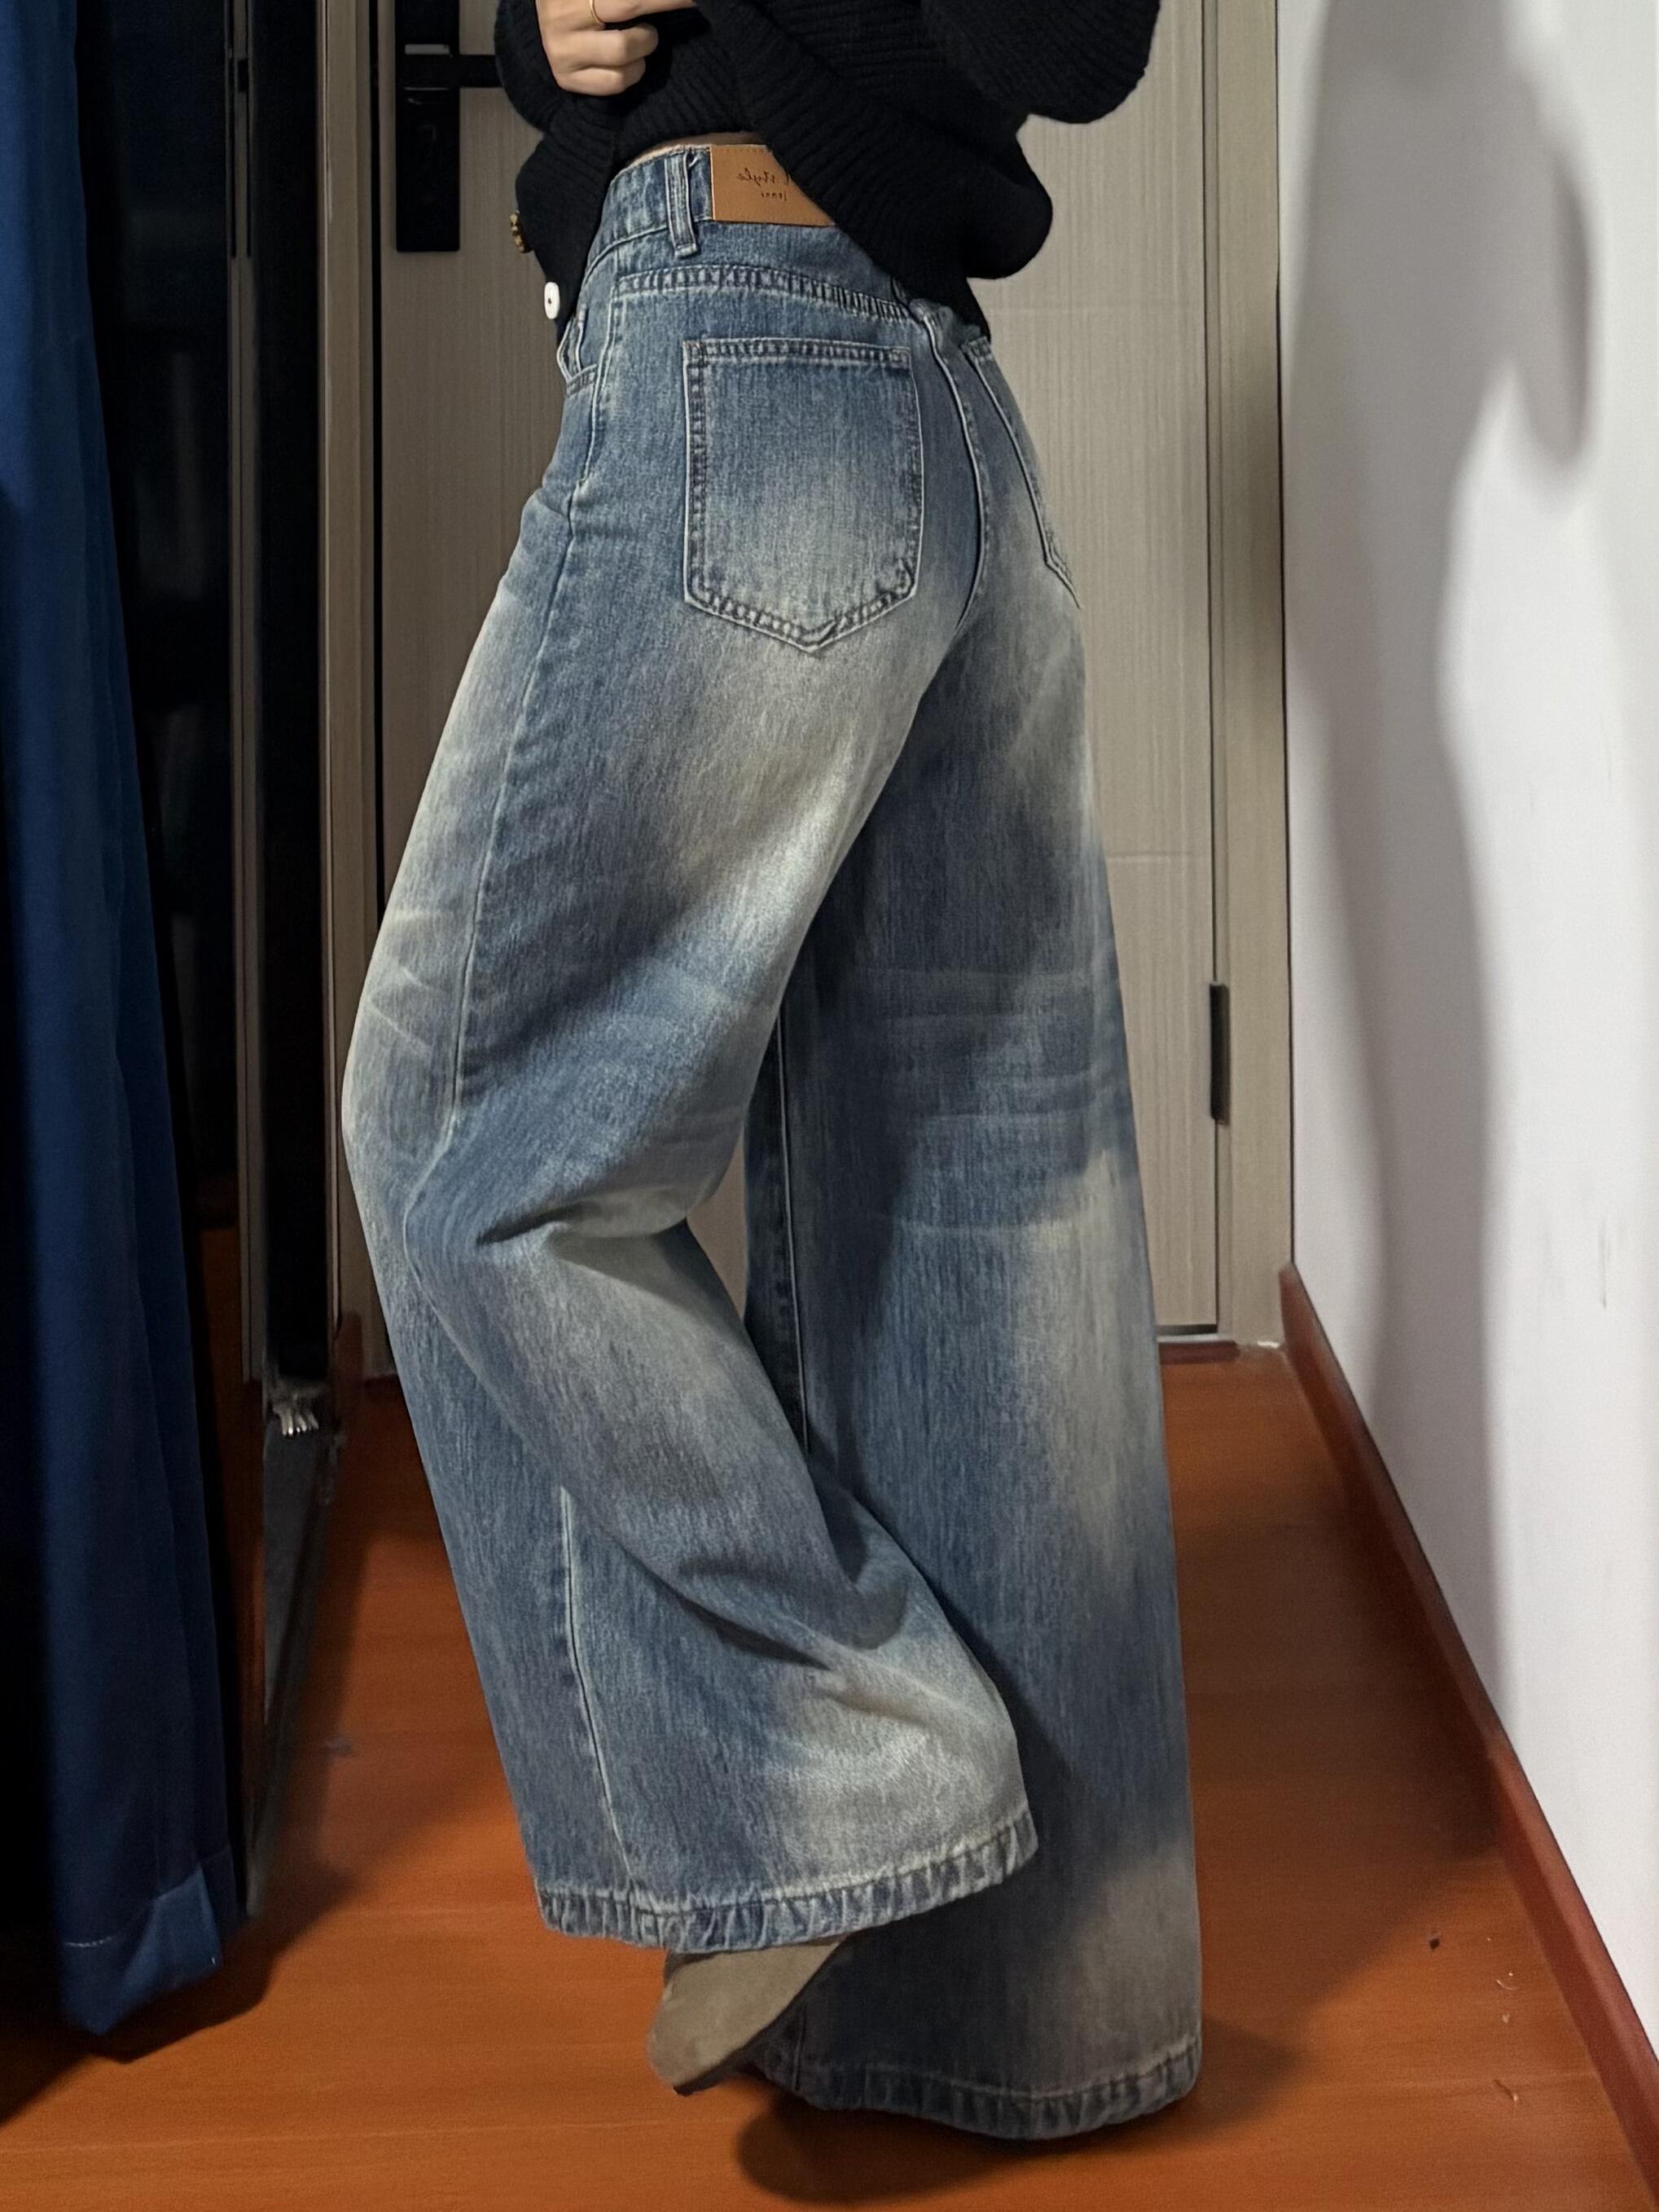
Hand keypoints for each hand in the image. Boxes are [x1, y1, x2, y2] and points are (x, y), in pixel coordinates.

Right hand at [534, 0, 696, 95]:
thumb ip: (632, 1)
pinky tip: (630, 62)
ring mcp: (561, 50)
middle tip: (661, 16)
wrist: (547, 16)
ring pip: (624, 56)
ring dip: (644, 47)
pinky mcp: (566, 78)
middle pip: (630, 8)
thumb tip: (675, 3)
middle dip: (663, 6)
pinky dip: (631, 73)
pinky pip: (614, 83)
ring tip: (641, 38)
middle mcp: (562, 16)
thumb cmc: (583, 0)